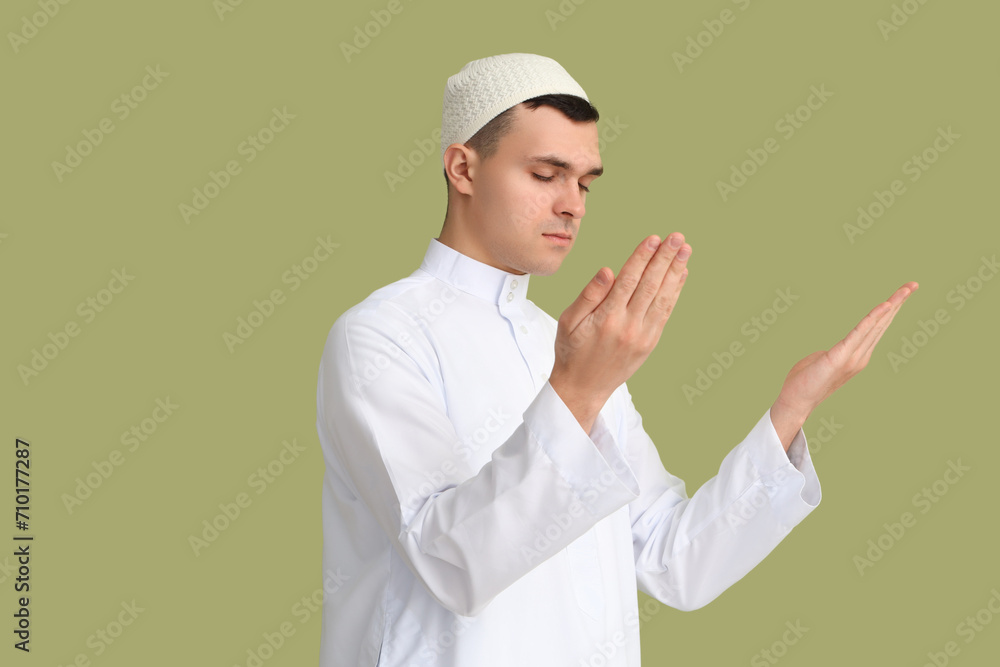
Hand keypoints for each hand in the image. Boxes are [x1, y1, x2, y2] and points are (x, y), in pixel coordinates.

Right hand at [550, 233, 691, 432]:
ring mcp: (642, 335)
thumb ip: (589, 295)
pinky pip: (665, 312)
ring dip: (676, 271)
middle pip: (651, 285)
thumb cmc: (571, 351)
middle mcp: (628, 326)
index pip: (629, 280)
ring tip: (685, 250)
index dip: (642, 257)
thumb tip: (608, 270)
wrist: (583, 387)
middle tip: (677, 237)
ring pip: (663, 297)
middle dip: (665, 258)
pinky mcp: (650, 343)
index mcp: (606, 318)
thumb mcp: (568, 321)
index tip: (653, 238)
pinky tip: (680, 275)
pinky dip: (675, 292)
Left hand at [770, 281, 918, 448]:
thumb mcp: (821, 362)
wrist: (795, 401)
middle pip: (882, 324)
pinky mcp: (840, 357)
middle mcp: (860, 355)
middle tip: (914, 284)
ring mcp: (852, 357)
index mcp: (857, 355)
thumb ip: (830, 355)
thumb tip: (826, 353)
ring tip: (906, 290)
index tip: (903, 293)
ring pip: (875, 326)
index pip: (876, 328)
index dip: (890, 310)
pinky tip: (884, 306)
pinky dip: (872, 319)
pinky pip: (858, 334)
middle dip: (898, 303)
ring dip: (891, 305)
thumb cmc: (805, 381)